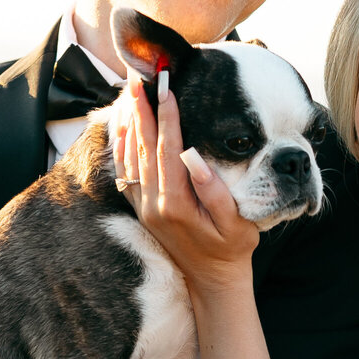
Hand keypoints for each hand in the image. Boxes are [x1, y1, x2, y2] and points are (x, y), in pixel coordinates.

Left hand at [111, 80, 259, 290]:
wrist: (212, 280)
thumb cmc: (232, 248)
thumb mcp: (235, 222)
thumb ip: (214, 190)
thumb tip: (192, 156)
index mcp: (176, 204)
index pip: (168, 149)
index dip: (167, 117)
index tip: (166, 87)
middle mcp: (153, 204)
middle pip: (144, 148)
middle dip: (142, 110)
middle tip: (138, 79)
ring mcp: (144, 208)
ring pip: (131, 157)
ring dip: (131, 123)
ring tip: (129, 93)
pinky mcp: (141, 210)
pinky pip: (125, 173)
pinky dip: (123, 147)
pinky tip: (124, 127)